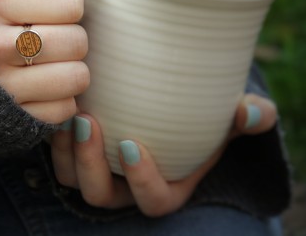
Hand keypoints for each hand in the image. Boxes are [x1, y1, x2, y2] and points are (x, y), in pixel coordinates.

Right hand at [0, 0, 88, 123]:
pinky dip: (62, 98)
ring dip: (71, 69)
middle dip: (73, 37)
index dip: (72, 3)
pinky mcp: (11, 120)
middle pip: (76, 42)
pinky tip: (43, 85)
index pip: (71, 2)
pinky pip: (65, 110)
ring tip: (50, 61)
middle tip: (52, 36)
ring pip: (76, 79)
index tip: (53, 8)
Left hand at [51, 93, 276, 216]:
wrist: (170, 104)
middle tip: (88, 121)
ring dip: (66, 152)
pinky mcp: (79, 151)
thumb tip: (252, 111)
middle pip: (101, 194)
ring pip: (72, 179)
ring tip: (68, 114)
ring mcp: (100, 170)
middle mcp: (127, 185)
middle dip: (91, 164)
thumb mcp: (228, 116)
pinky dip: (54, 136)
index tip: (132, 145)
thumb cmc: (202, 117)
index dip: (142, 181)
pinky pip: (58, 155)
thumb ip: (248, 116)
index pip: (154, 200)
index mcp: (166, 186)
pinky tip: (57, 104)